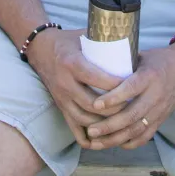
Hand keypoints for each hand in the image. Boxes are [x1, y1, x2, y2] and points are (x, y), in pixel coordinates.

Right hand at [25, 28, 125, 148]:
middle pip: (94, 105)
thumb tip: (133, 47)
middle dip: (116, 109)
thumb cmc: (67, 42)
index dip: (119, 87)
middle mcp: (64, 83)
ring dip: (105, 124)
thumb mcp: (84, 37)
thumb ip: (105, 43)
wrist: (40, 48)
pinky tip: (103, 138)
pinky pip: (73, 128)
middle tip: (133, 107)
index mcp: (72, 64)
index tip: (135, 87)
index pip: (99, 80)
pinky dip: (89, 137)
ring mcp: (61, 97)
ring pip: (85, 119)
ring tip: (123, 121)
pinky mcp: (59, 106)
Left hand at [84, 44, 174, 149]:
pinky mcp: (162, 119)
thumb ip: (120, 65)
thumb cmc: (157, 59)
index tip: (95, 104)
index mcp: (148, 77)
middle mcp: (155, 96)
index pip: (130, 89)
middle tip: (91, 130)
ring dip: (116, 138)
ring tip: (97, 142)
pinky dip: (131, 142)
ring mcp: (159, 110)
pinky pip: (147, 135)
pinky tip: (116, 144)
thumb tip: (93, 66)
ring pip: (137, 129)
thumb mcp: (139, 56)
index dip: (113, 98)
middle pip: (132, 115)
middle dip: (110, 126)